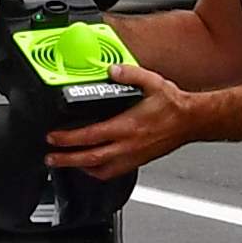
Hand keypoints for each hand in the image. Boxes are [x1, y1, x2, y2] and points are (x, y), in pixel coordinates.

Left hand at [49, 59, 201, 180]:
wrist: (192, 121)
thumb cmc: (174, 105)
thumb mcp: (152, 82)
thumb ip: (129, 74)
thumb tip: (111, 69)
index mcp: (128, 126)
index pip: (91, 135)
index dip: (68, 138)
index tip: (53, 137)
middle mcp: (128, 145)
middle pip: (89, 158)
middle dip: (66, 159)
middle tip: (50, 157)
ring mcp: (133, 156)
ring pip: (100, 170)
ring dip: (79, 168)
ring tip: (64, 163)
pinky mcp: (138, 161)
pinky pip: (112, 173)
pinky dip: (97, 172)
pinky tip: (90, 166)